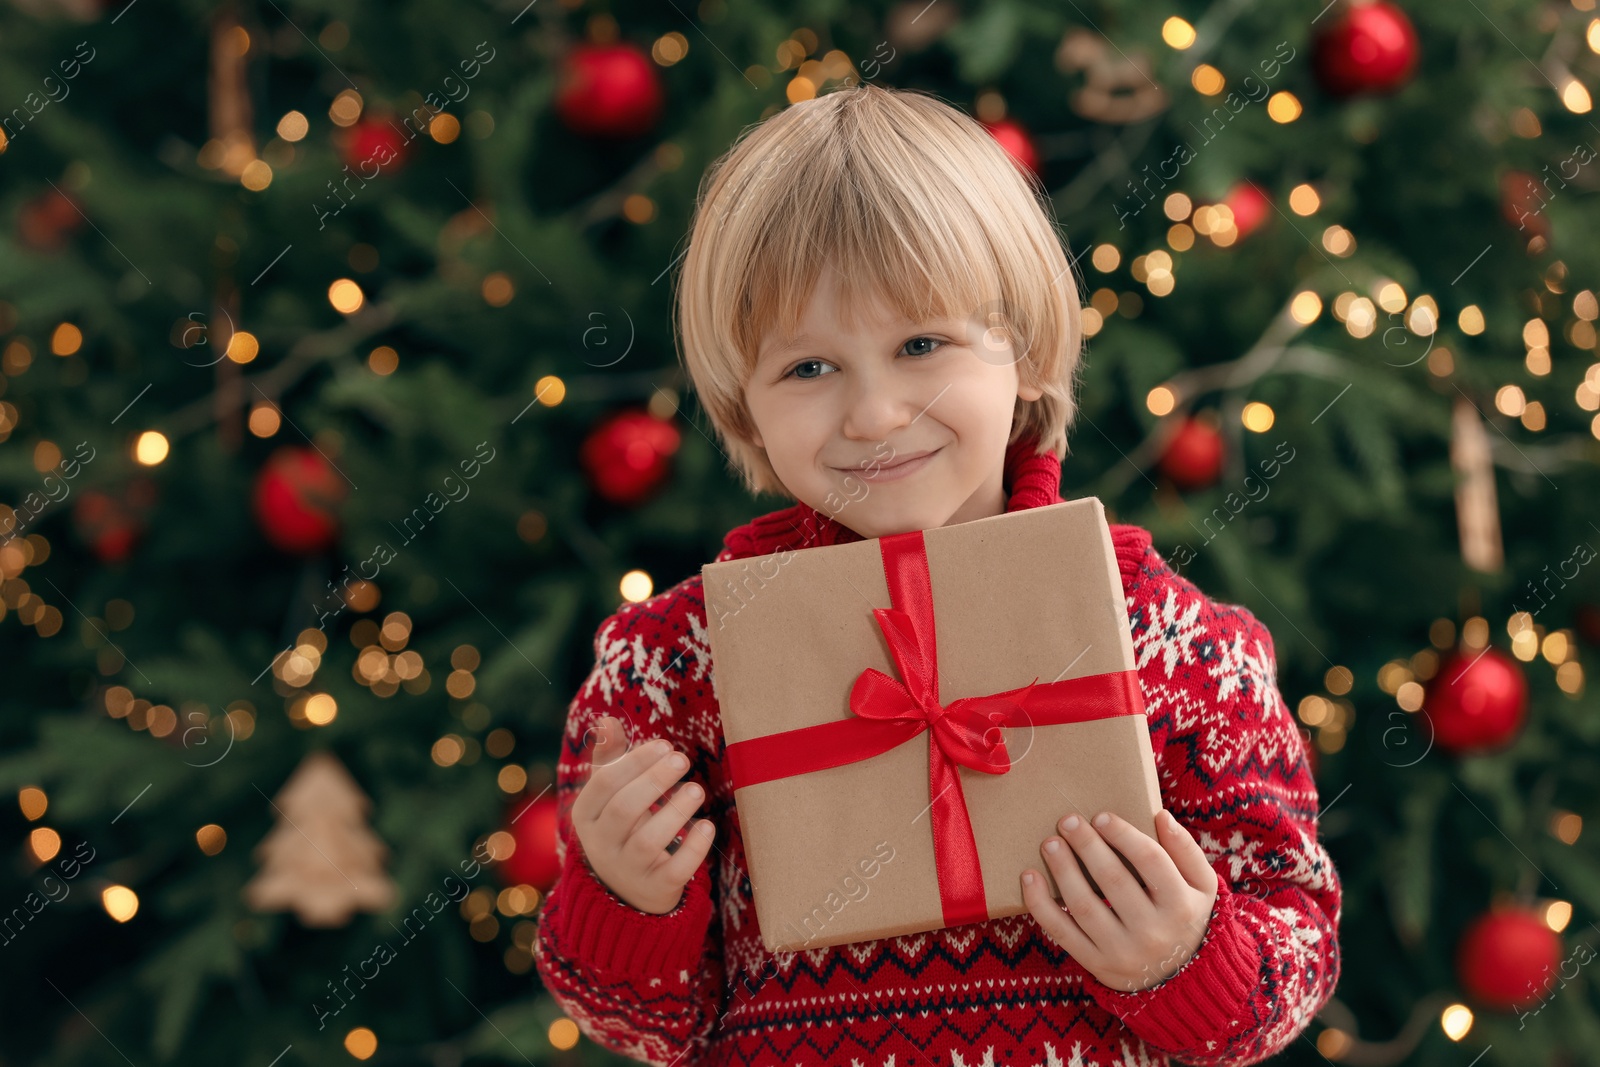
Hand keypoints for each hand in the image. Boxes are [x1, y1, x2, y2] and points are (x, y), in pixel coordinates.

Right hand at [571, 714, 715, 914]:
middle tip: (682, 760)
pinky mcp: (655, 888)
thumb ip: (610, 761)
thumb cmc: (620, 829)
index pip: (604, 784)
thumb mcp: (607, 798)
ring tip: (696, 789)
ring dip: (674, 812)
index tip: (664, 745)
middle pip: (624, 810)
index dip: (634, 761)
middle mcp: (602, 845)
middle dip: (654, 781)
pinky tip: (707, 826)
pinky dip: (692, 849)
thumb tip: (607, 720)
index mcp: (586, 816)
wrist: (624, 893)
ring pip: (647, 841)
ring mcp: (627, 870)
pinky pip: (674, 871)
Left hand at [1020, 808, 1218, 993]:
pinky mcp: (1097, 965)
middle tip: (1068, 821)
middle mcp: (1153, 932)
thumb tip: (1161, 816)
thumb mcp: (1202, 887)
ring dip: (1062, 871)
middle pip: (1113, 880)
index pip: (1150, 861)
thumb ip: (1186, 851)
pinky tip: (1029, 877)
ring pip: (1085, 906)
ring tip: (1050, 844)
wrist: (1180, 981)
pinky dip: (1041, 905)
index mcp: (1181, 906)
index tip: (1101, 817)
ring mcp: (1123, 952)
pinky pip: (1062, 933)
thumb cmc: (1186, 918)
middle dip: (1087, 846)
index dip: (1123, 835)